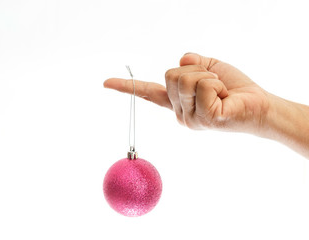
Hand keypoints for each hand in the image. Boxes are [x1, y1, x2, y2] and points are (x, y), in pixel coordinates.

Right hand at [104, 53, 269, 134]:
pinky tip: (224, 97)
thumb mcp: (210, 68)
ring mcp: (189, 119)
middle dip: (195, 70)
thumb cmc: (235, 89)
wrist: (259, 105)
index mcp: (177, 102)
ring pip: (183, 78)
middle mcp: (179, 113)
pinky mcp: (204, 119)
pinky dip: (216, 83)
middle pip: (170, 75)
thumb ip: (192, 63)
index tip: (105, 83)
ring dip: (207, 76)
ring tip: (219, 91)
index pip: (148, 93)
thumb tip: (182, 60)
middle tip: (213, 84)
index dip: (126, 87)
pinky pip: (202, 85)